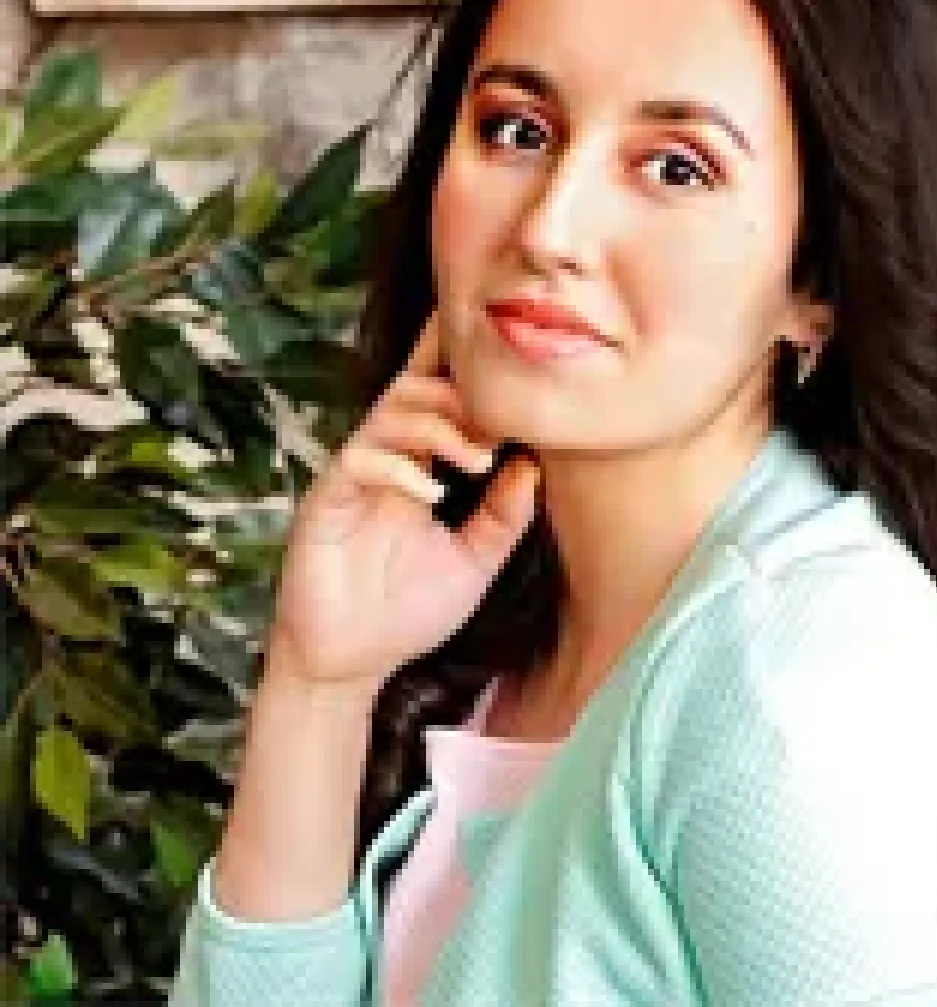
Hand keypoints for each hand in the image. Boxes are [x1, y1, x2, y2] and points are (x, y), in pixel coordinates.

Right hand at [267, 308, 539, 699]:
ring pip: (389, 415)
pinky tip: (432, 495)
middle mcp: (383, 462)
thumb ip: (504, 515)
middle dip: (459, 396)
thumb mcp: (476, 561)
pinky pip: (361, 460)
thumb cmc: (408, 612)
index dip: (452, 365)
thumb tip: (532, 463)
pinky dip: (401, 469)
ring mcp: (352, 478)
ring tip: (476, 461)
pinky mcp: (326, 501)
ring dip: (438, 427)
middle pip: (412, 390)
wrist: (354, 664)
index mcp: (415, 468)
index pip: (433, 403)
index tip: (496, 349)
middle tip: (497, 430)